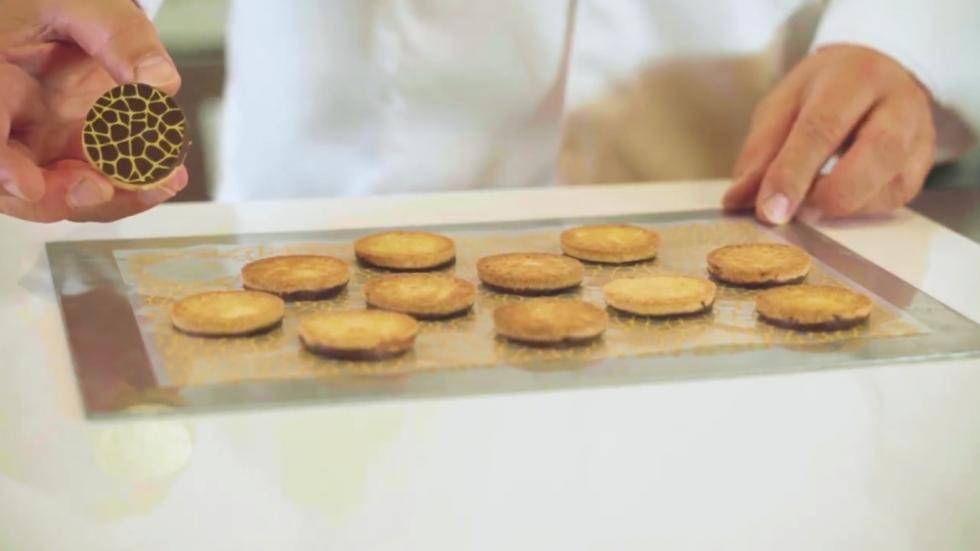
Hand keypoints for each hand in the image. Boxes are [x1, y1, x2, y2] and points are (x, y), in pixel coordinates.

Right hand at [0, 0, 186, 222]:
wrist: (64, 16)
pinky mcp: (68, 157)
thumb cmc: (49, 5)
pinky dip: (130, 188)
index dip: (0, 165)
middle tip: (102, 187)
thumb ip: (118, 33)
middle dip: (58, 194)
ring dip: (108, 199)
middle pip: (12, 184)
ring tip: (158, 180)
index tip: (28, 186)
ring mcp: (36, 145)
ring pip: (57, 195)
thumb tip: (160, 82)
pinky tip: (167, 176)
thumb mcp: (77, 1)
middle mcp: (6, 123)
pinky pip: (94, 186)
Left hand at [723, 45, 934, 223]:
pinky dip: (859, 210)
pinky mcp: (924, 163)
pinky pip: (895, 199)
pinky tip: (835, 203)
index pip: (823, 127)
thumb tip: (737, 200)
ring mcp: (919, 133)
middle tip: (793, 214)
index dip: (793, 173)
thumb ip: (761, 152)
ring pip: (892, 183)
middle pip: (875, 152)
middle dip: (829, 194)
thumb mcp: (783, 105)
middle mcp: (897, 102)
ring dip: (845, 207)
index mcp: (853, 77)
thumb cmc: (822, 90)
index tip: (769, 211)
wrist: (874, 70)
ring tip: (809, 207)